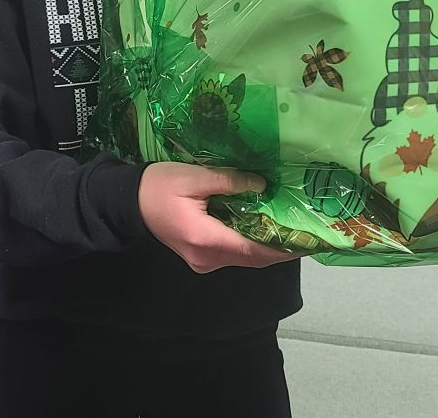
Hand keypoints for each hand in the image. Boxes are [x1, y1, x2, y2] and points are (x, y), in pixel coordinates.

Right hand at [137, 162, 297, 273]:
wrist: (128, 203)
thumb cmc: (160, 187)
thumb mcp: (195, 176)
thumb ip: (230, 181)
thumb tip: (262, 186)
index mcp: (206, 240)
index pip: (254, 249)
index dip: (283, 246)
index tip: (308, 239)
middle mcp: (208, 259)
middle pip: (253, 258)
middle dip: (282, 248)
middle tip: (309, 232)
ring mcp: (204, 261)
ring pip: (245, 258)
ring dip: (269, 246)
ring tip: (294, 228)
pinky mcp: (202, 256)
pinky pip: (234, 253)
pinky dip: (253, 244)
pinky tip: (267, 228)